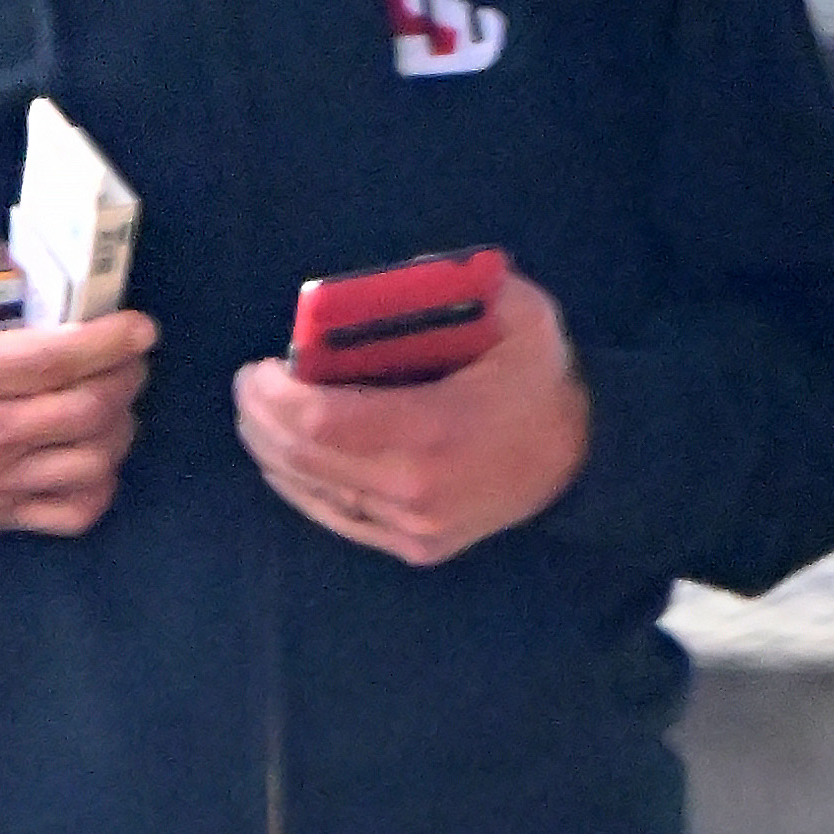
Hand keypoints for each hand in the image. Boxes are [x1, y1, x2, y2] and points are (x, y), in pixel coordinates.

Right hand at [0, 201, 157, 567]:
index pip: (57, 357)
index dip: (113, 339)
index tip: (139, 326)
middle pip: (90, 407)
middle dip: (126, 378)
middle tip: (130, 358)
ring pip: (93, 459)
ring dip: (120, 429)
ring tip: (116, 404)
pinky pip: (74, 513)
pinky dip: (100, 487)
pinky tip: (93, 462)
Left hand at [232, 266, 589, 564]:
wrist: (586, 455)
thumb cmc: (540, 375)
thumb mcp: (512, 311)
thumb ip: (445, 287)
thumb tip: (367, 288)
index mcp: (434, 431)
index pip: (319, 423)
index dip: (274, 397)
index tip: (257, 368)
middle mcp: (415, 491)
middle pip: (304, 460)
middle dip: (261, 420)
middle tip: (248, 386)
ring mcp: (413, 528)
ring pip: (314, 493)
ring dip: (271, 453)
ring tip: (257, 416)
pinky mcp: (415, 546)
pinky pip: (338, 517)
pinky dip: (301, 486)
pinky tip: (283, 461)